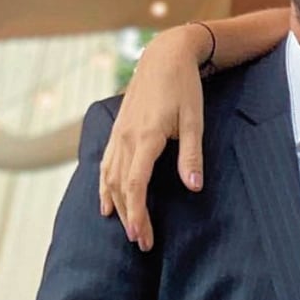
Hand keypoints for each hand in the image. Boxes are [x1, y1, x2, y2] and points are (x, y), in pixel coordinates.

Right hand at [99, 25, 208, 250]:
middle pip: (121, 187)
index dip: (138, 213)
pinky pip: (105, 165)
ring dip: (117, 206)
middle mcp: (125, 139)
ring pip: (110, 178)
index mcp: (145, 138)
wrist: (164, 56)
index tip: (142, 237)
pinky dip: (104, 187)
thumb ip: (191, 154)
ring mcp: (118, 134)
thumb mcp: (194, 120)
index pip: (136, 185)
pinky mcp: (117, 130)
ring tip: (127, 230)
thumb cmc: (184, 88)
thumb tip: (193, 187)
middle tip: (142, 243)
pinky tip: (105, 204)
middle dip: (130, 218)